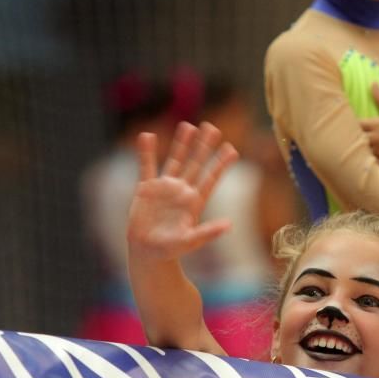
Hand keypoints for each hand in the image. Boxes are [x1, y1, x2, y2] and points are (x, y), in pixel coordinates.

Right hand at [127, 122, 237, 262]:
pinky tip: (147, 136)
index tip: (231, 149)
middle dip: (204, 146)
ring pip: (174, 160)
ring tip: (188, 126)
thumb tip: (229, 225)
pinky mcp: (146, 189)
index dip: (220, 164)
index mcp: (195, 202)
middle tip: (213, 128)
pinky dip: (146, 152)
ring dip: (181, 144)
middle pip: (195, 164)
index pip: (211, 179)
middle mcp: (182, 191)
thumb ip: (208, 232)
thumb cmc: (171, 250)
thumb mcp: (190, 241)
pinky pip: (147, 166)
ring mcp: (164, 188)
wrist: (147, 252)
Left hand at [360, 82, 378, 164]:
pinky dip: (375, 161)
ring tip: (375, 148)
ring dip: (367, 150)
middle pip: (357, 139)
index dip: (355, 126)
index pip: (356, 124)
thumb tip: (373, 84)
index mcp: (378, 124)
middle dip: (360, 138)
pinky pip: (373, 163)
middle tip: (365, 138)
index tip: (360, 126)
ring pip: (365, 152)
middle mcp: (376, 138)